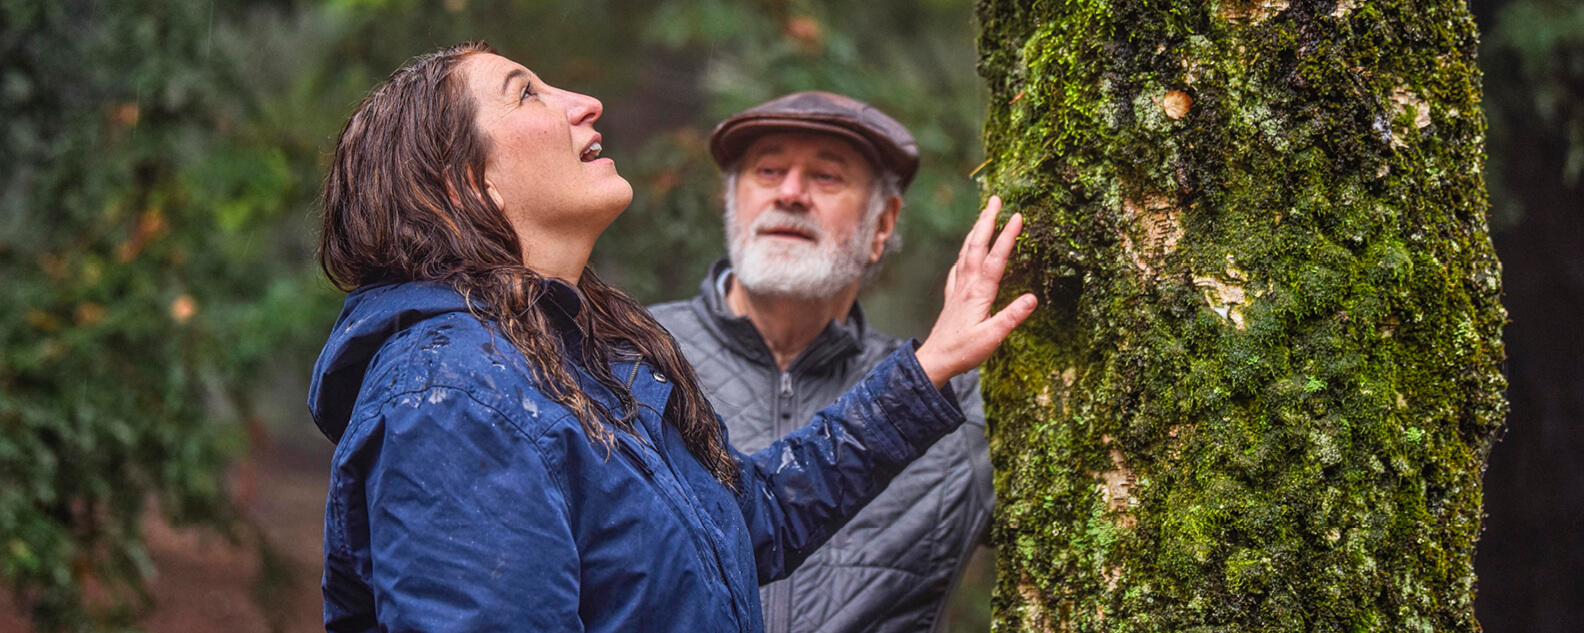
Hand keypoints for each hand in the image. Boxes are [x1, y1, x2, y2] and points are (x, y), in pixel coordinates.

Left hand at [915, 195, 1037, 387]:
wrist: (935, 361)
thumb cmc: (963, 352)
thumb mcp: (992, 338)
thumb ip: (1012, 318)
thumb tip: (1033, 298)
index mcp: (978, 293)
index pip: (995, 259)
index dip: (1007, 237)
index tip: (1018, 215)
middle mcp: (966, 286)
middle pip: (976, 246)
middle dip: (987, 220)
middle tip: (996, 199)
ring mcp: (957, 289)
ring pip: (966, 252)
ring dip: (976, 231)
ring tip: (984, 214)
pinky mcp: (952, 296)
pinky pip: (958, 266)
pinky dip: (964, 251)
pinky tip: (965, 251)